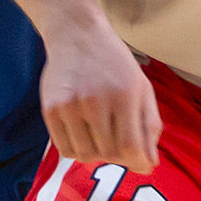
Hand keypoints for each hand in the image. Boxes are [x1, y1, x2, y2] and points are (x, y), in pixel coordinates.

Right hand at [40, 17, 159, 170]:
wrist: (76, 35)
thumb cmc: (115, 63)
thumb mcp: (141, 88)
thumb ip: (149, 126)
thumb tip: (148, 164)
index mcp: (123, 95)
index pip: (129, 145)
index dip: (137, 163)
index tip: (141, 165)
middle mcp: (95, 101)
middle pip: (108, 153)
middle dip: (119, 157)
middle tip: (120, 144)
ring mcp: (69, 106)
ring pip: (85, 155)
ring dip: (97, 154)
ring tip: (101, 136)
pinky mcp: (50, 109)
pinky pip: (64, 149)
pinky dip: (77, 150)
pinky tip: (84, 134)